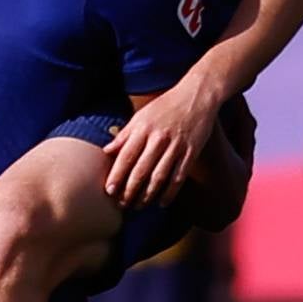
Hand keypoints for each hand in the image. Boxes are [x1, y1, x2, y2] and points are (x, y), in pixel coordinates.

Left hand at [104, 80, 224, 208]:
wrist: (196, 95)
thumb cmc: (164, 106)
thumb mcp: (140, 116)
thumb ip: (124, 135)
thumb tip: (106, 151)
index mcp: (142, 129)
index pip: (125, 157)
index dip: (116, 176)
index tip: (108, 191)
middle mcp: (158, 139)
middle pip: (141, 170)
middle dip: (130, 190)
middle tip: (122, 205)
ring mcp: (176, 146)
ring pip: (159, 176)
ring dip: (148, 195)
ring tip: (139, 206)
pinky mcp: (192, 151)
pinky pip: (179, 176)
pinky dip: (170, 191)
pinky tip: (162, 202)